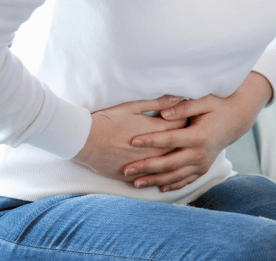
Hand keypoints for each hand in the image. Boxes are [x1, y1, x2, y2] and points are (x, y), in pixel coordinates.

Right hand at [71, 94, 187, 181]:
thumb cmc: (108, 120)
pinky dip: (160, 174)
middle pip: (180, 145)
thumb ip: (158, 102)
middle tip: (190, 133)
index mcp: (156, 131)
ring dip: (176, 158)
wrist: (85, 141)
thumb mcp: (133, 107)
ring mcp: (146, 166)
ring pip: (169, 165)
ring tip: (179, 151)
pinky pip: (154, 178)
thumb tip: (178, 97)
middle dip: (186, 139)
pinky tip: (163, 170)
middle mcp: (155, 151)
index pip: (182, 124)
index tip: (189, 116)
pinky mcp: (135, 177)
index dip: (187, 119)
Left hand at [123, 72, 272, 192]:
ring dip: (154, 181)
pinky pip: (185, 181)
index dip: (150, 141)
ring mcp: (202, 164)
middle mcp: (200, 154)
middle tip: (126, 170)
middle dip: (146, 168)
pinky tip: (157, 189)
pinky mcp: (203, 170)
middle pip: (169, 164)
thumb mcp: (204, 101)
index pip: (169, 140)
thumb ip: (183, 107)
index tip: (132, 141)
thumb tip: (162, 113)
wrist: (235, 120)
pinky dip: (171, 186)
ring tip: (135, 183)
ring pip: (175, 177)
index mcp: (199, 136)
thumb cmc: (217, 107)